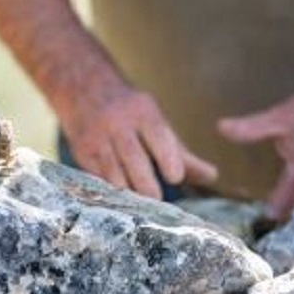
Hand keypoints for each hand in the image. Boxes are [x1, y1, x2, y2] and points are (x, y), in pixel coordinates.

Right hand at [60, 83, 217, 198]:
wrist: (82, 87)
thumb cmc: (128, 111)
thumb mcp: (154, 122)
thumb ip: (181, 153)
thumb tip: (212, 176)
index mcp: (143, 112)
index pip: (158, 135)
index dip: (167, 158)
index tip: (175, 178)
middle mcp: (118, 123)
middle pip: (134, 159)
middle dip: (146, 184)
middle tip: (157, 200)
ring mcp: (97, 138)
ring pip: (112, 173)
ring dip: (127, 191)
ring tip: (139, 206)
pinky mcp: (81, 152)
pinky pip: (96, 177)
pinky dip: (109, 190)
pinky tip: (119, 200)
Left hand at [218, 80, 293, 219]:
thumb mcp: (281, 116)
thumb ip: (251, 127)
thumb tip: (220, 128)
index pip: (280, 208)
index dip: (259, 217)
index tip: (236, 220)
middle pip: (283, 208)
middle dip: (260, 210)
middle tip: (228, 211)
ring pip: (290, 200)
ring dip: (271, 201)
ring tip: (238, 203)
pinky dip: (281, 191)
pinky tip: (260, 186)